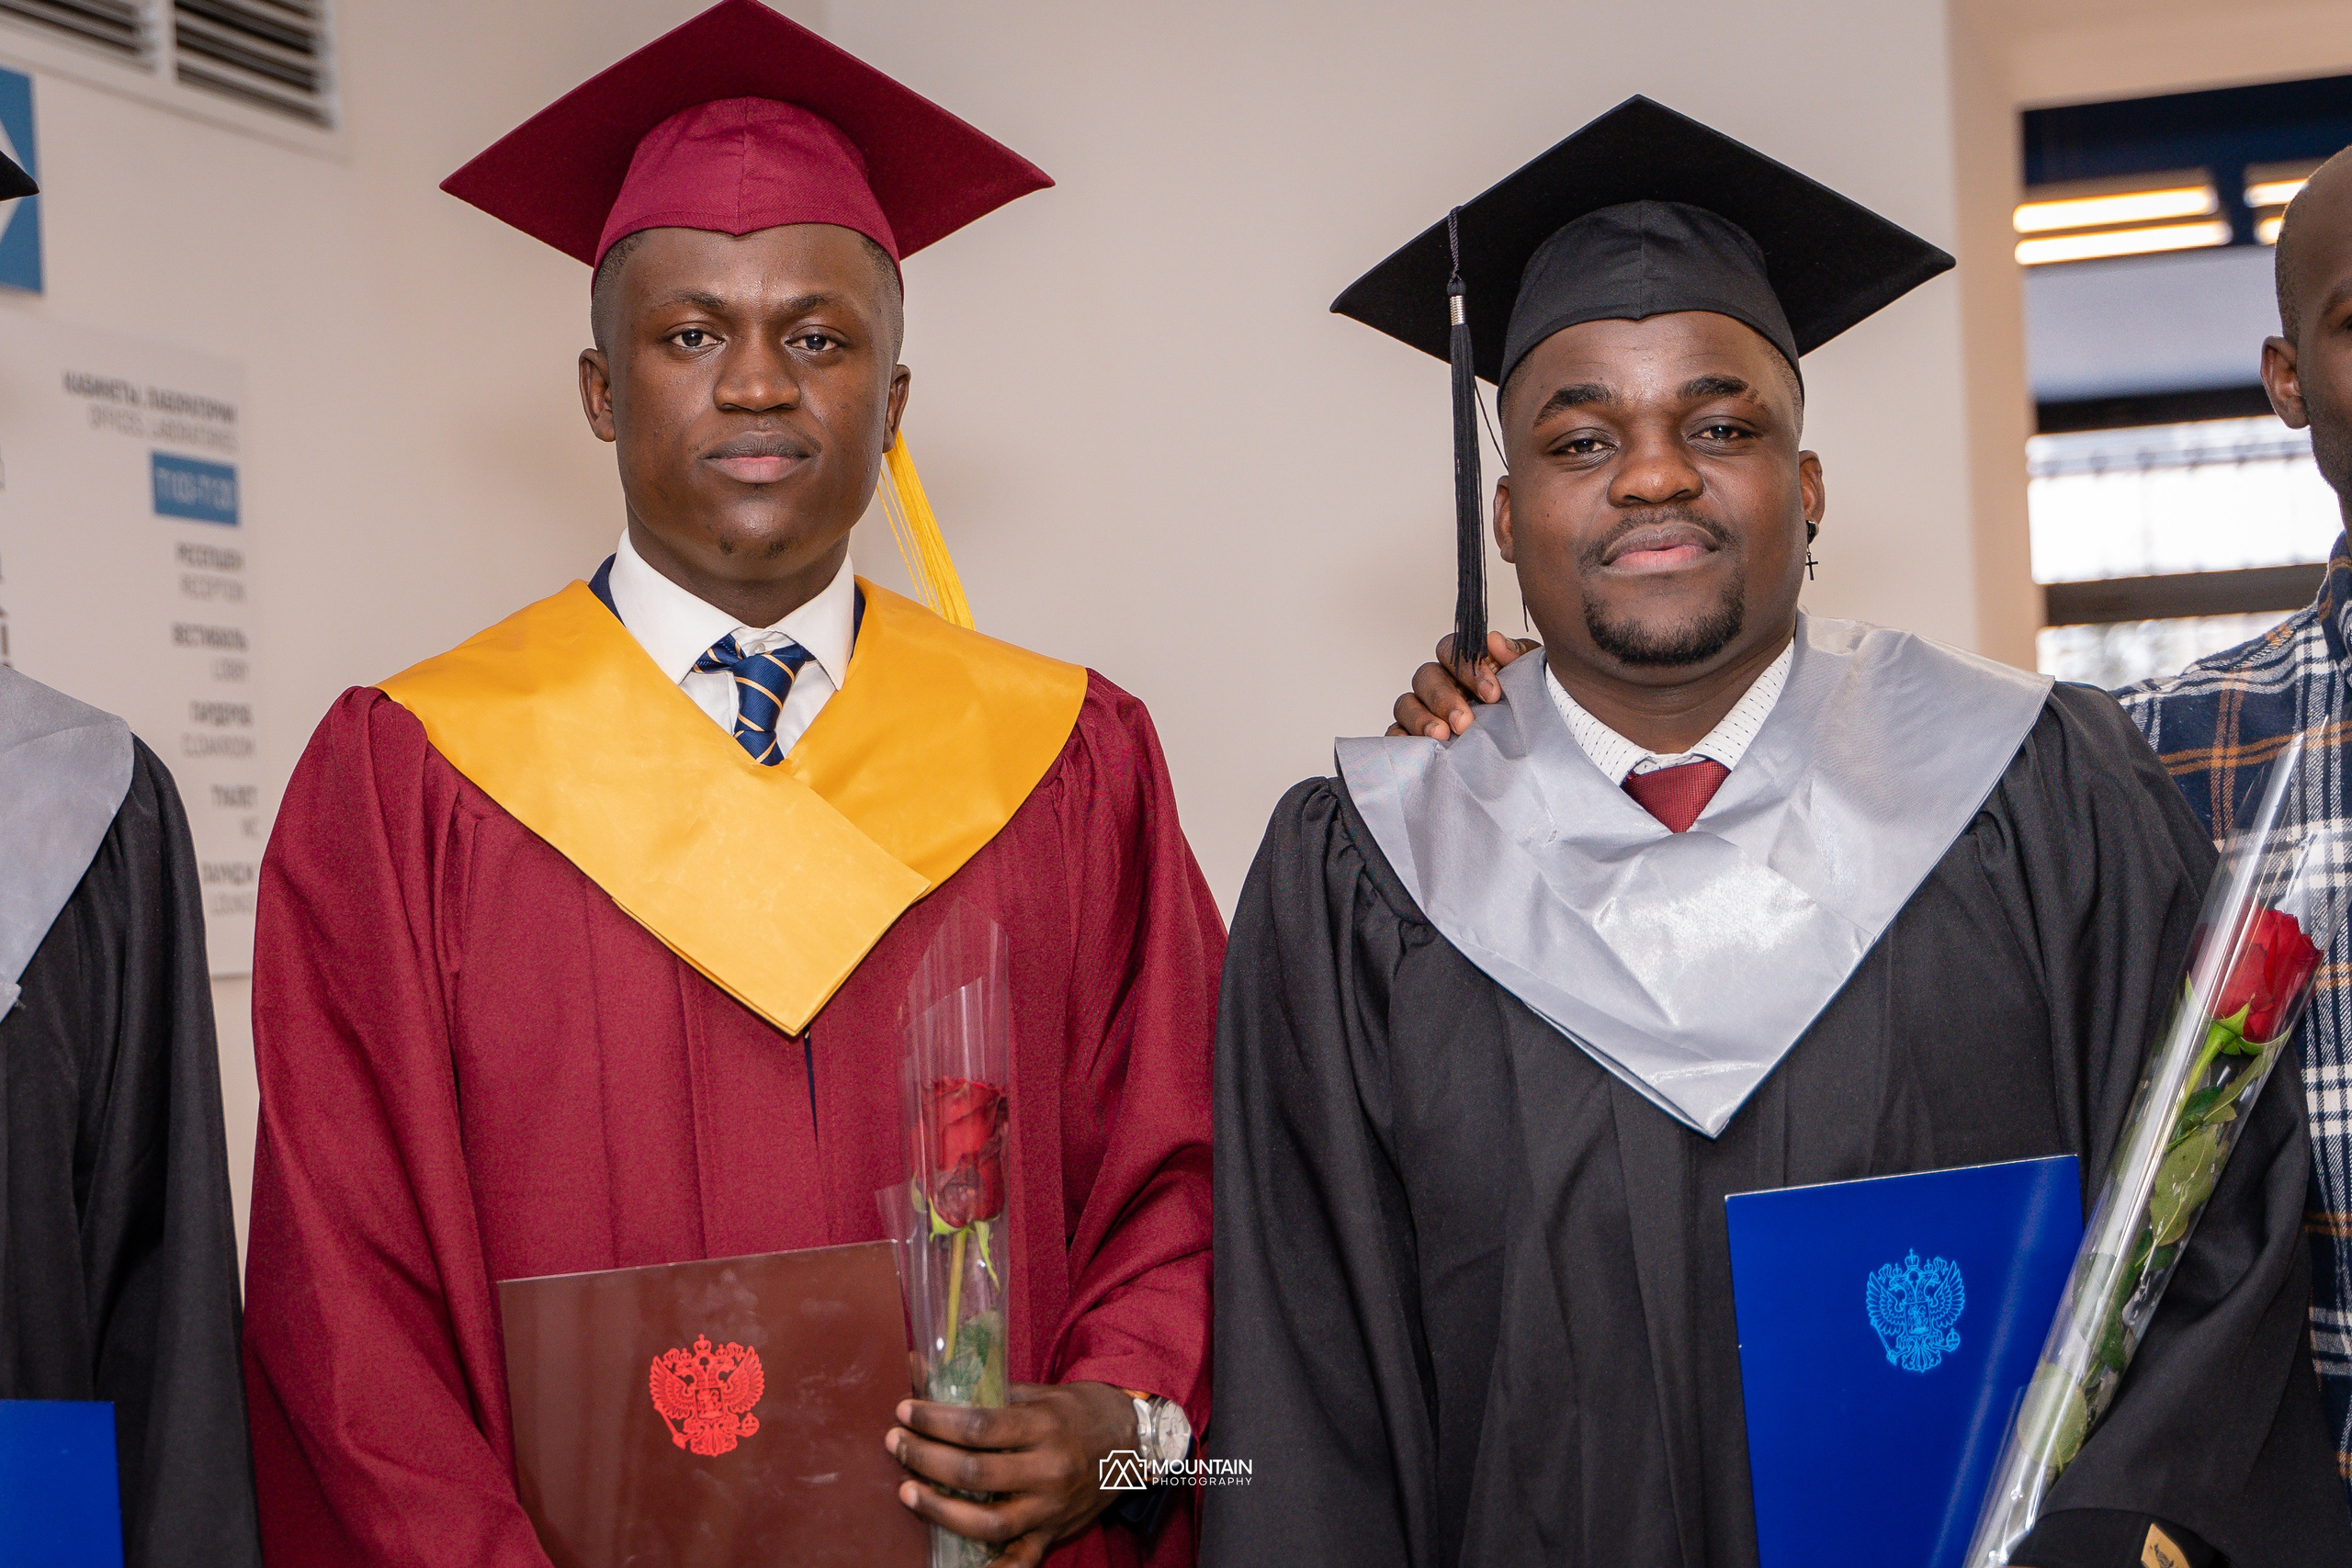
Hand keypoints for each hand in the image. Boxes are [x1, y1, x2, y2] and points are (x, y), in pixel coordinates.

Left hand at [887, 1380, 1139, 1566]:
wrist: (1134, 1439)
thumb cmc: (1080, 1410)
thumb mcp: (1040, 1392)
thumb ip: (987, 1389)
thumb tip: (925, 1374)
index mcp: (1044, 1426)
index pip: (978, 1426)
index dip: (934, 1420)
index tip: (904, 1411)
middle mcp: (1049, 1470)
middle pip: (975, 1473)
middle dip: (925, 1458)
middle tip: (896, 1444)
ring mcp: (1052, 1507)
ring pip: (989, 1523)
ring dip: (940, 1510)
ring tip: (907, 1492)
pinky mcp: (1054, 1533)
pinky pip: (1021, 1561)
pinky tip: (955, 1567)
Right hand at [1387, 631, 1539, 739]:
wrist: (1534, 749)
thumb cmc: (1528, 706)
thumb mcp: (1531, 678)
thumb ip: (1517, 656)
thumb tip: (1495, 641)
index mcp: (1464, 665)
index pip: (1452, 651)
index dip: (1468, 669)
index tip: (1492, 694)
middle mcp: (1440, 684)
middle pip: (1426, 676)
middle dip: (1444, 698)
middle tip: (1465, 722)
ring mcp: (1424, 710)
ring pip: (1406, 704)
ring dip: (1421, 718)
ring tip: (1442, 736)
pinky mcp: (1414, 738)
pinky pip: (1396, 734)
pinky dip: (1400, 739)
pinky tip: (1416, 747)